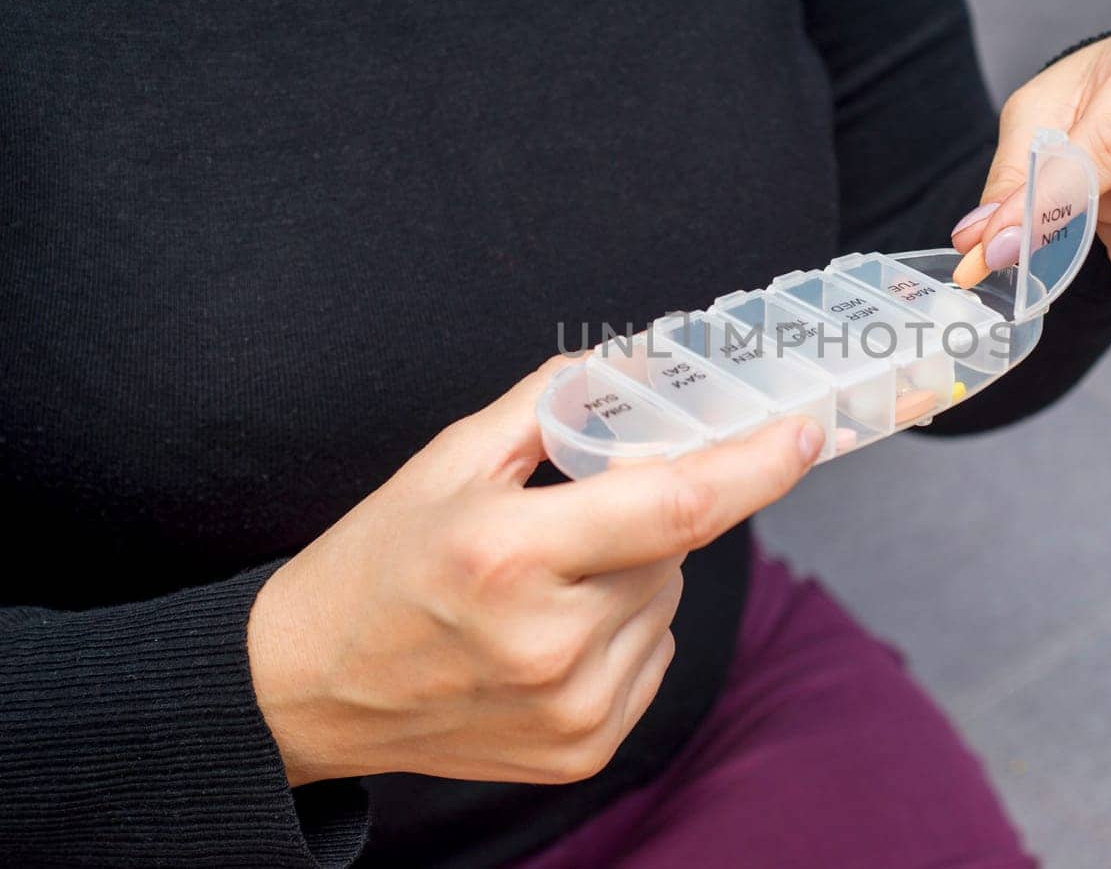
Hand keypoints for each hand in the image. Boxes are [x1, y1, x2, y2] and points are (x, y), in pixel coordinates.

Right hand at [247, 357, 822, 786]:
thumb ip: (551, 403)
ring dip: (635, 575)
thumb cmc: (375, 564)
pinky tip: (554, 630)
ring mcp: (571, 708)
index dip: (753, 467)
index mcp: (511, 555)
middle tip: (573, 518)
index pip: (673, 507)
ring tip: (547, 583)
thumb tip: (637, 362)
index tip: (804, 433)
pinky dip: (626, 629)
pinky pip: (654, 657)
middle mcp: (550, 643)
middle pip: (671, 550)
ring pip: (666, 603)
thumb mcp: (446, 462)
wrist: (306, 689)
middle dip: (645, 515)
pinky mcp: (582, 748)